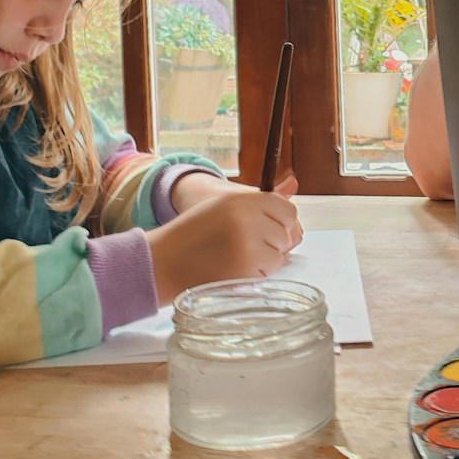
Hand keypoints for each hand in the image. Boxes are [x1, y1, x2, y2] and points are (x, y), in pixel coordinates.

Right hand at [147, 175, 301, 302]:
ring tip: (238, 257)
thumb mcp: (224, 205)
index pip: (287, 209)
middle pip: (287, 234)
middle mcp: (247, 220)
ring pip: (280, 255)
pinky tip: (235, 269)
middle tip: (247, 244)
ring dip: (266, 260)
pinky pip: (268, 274)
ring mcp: (247, 246)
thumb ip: (261, 201)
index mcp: (241, 200)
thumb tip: (294, 183)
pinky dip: (257, 274)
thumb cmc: (195, 233)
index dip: (280, 221)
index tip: (268, 227)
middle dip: (273, 242)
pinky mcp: (245, 271)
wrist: (164, 261)